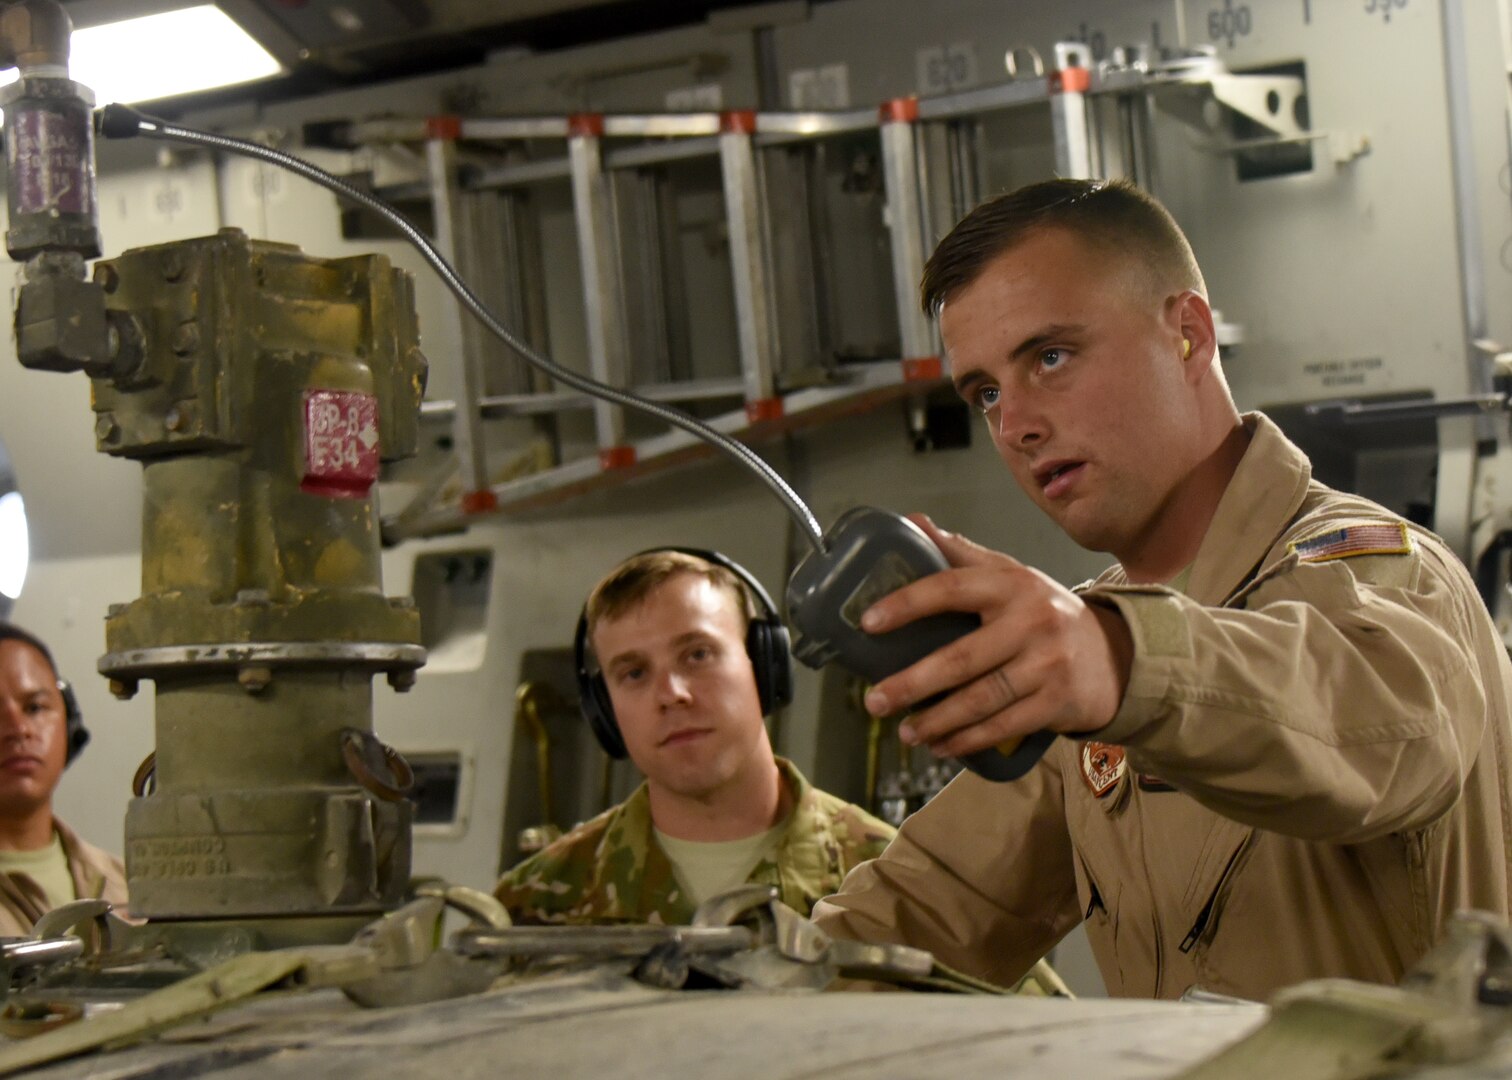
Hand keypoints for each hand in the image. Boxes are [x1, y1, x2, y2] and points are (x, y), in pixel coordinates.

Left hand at [860, 515, 1133, 758]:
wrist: (1114, 654)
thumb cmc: (1044, 611)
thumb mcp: (1010, 575)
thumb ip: (960, 553)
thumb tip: (910, 522)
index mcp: (1011, 583)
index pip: (951, 588)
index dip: (906, 604)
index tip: (868, 623)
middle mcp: (1032, 620)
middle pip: (961, 658)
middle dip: (912, 683)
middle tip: (874, 701)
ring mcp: (1047, 664)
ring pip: (980, 699)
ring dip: (936, 721)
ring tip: (904, 732)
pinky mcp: (1058, 702)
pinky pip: (1003, 726)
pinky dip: (967, 740)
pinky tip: (940, 745)